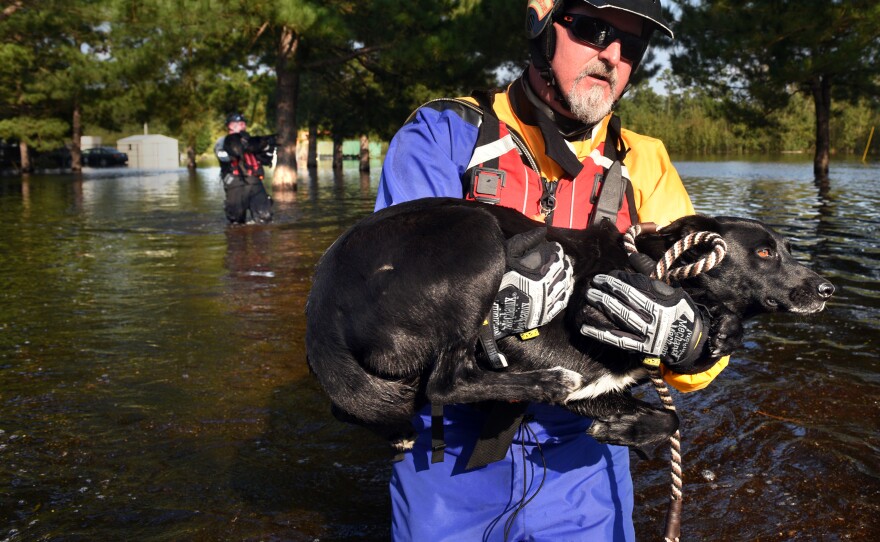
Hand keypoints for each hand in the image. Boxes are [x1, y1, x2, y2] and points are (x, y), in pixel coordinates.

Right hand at [492, 229, 573, 337]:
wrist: (493, 310)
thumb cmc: (498, 279)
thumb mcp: (507, 254)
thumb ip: (525, 241)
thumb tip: (543, 230)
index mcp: (539, 267)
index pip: (556, 252)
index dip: (555, 249)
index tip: (552, 248)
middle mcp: (548, 282)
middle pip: (564, 267)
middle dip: (562, 261)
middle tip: (557, 259)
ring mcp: (549, 299)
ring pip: (566, 283)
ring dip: (565, 275)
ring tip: (561, 272)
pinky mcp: (548, 313)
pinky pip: (563, 300)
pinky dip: (565, 292)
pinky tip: (562, 288)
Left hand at [579, 271, 708, 372]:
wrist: (690, 341)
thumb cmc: (677, 311)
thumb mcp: (671, 290)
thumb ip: (649, 274)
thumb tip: (631, 256)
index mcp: (662, 300)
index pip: (636, 286)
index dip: (618, 280)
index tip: (606, 276)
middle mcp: (655, 316)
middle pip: (626, 300)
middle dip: (607, 290)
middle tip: (592, 283)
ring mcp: (647, 333)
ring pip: (620, 317)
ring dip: (602, 306)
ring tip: (589, 297)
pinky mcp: (641, 347)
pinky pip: (617, 339)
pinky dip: (600, 333)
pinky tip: (585, 328)